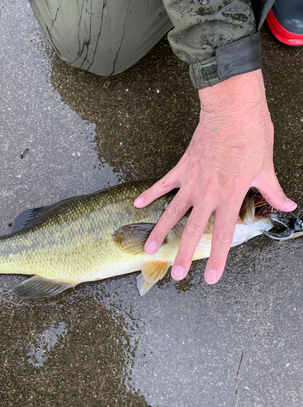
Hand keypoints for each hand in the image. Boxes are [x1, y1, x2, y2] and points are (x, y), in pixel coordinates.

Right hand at [134, 70, 295, 283]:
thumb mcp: (266, 167)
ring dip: (160, 231)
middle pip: (192, 230)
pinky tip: (138, 204)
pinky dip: (150, 194)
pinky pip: (163, 184)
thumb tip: (289, 206)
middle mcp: (208, 193)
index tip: (211, 277)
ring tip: (150, 248)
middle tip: (176, 275)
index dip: (218, 258)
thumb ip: (273, 191)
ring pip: (172, 212)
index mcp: (231, 196)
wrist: (232, 109)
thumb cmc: (252, 135)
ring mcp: (192, 181)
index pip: (222, 234)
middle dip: (183, 255)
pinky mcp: (182, 167)